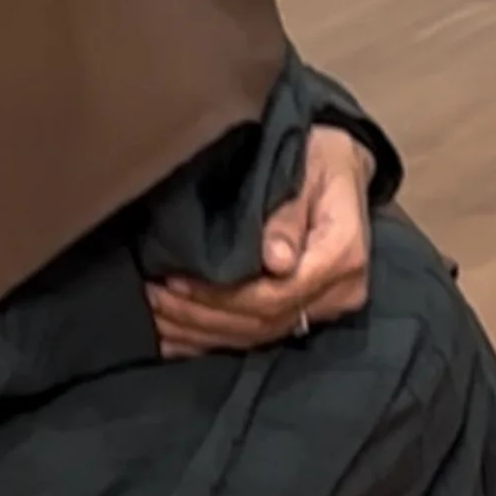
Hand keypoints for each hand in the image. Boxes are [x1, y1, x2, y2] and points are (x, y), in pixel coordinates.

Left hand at [146, 123, 376, 358]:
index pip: (278, 295)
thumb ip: (289, 216)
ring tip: (156, 316)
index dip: (224, 297)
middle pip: (264, 320)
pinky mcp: (308, 313)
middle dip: (202, 315)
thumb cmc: (320, 157)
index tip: (177, 283)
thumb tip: (276, 262)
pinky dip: (213, 338)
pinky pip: (258, 336)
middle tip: (153, 300)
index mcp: (342, 255)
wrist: (342, 166)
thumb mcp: (308, 168)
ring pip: (257, 335)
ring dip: (201, 330)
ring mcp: (324, 308)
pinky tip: (177, 337)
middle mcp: (338, 292)